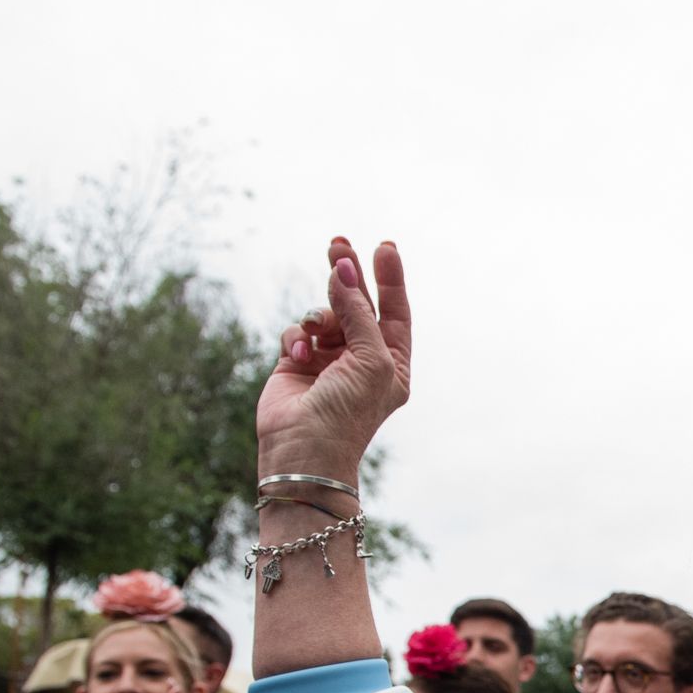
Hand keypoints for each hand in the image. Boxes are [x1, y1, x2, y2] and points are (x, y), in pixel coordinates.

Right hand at [257, 238, 411, 485]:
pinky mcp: (296, 363)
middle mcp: (362, 359)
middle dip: (348, 274)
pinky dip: (297, 336)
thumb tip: (344, 270)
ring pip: (324, 314)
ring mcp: (329, 360)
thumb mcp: (369, 358)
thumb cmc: (348, 411)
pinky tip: (298, 354)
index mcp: (391, 362)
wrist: (305, 450)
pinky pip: (297, 331)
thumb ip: (358, 312)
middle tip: (337, 242)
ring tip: (315, 328)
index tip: (385, 246)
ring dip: (320, 313)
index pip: (395, 312)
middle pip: (358, 304)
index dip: (390, 279)